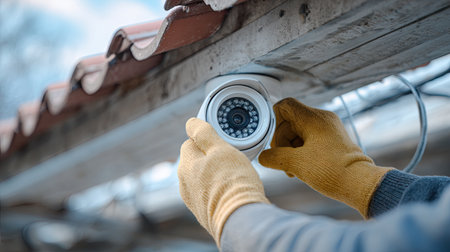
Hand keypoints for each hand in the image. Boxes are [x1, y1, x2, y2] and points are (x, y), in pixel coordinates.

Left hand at [178, 118, 268, 244]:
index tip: (222, 143)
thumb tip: (191, 123)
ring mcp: (192, 199)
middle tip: (230, 160)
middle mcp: (183, 182)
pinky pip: (208, 192)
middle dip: (210, 157)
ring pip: (202, 177)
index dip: (207, 140)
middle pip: (196, 160)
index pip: (190, 141)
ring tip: (233, 177)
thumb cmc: (232, 182)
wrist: (239, 219)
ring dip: (214, 174)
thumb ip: (204, 133)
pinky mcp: (202, 212)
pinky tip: (230, 191)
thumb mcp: (221, 148)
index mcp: (185, 164)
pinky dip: (217, 189)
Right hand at [259, 98, 391, 217]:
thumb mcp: (296, 164)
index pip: (285, 106)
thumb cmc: (332, 171)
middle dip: (282, 143)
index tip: (275, 142)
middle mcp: (322, 119)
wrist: (360, 184)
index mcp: (313, 118)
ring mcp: (328, 129)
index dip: (274, 121)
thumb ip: (274, 157)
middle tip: (284, 162)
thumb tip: (263, 157)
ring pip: (298, 132)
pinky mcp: (332, 140)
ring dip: (290, 150)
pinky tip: (302, 168)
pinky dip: (301, 152)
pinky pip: (308, 139)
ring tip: (294, 169)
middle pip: (289, 122)